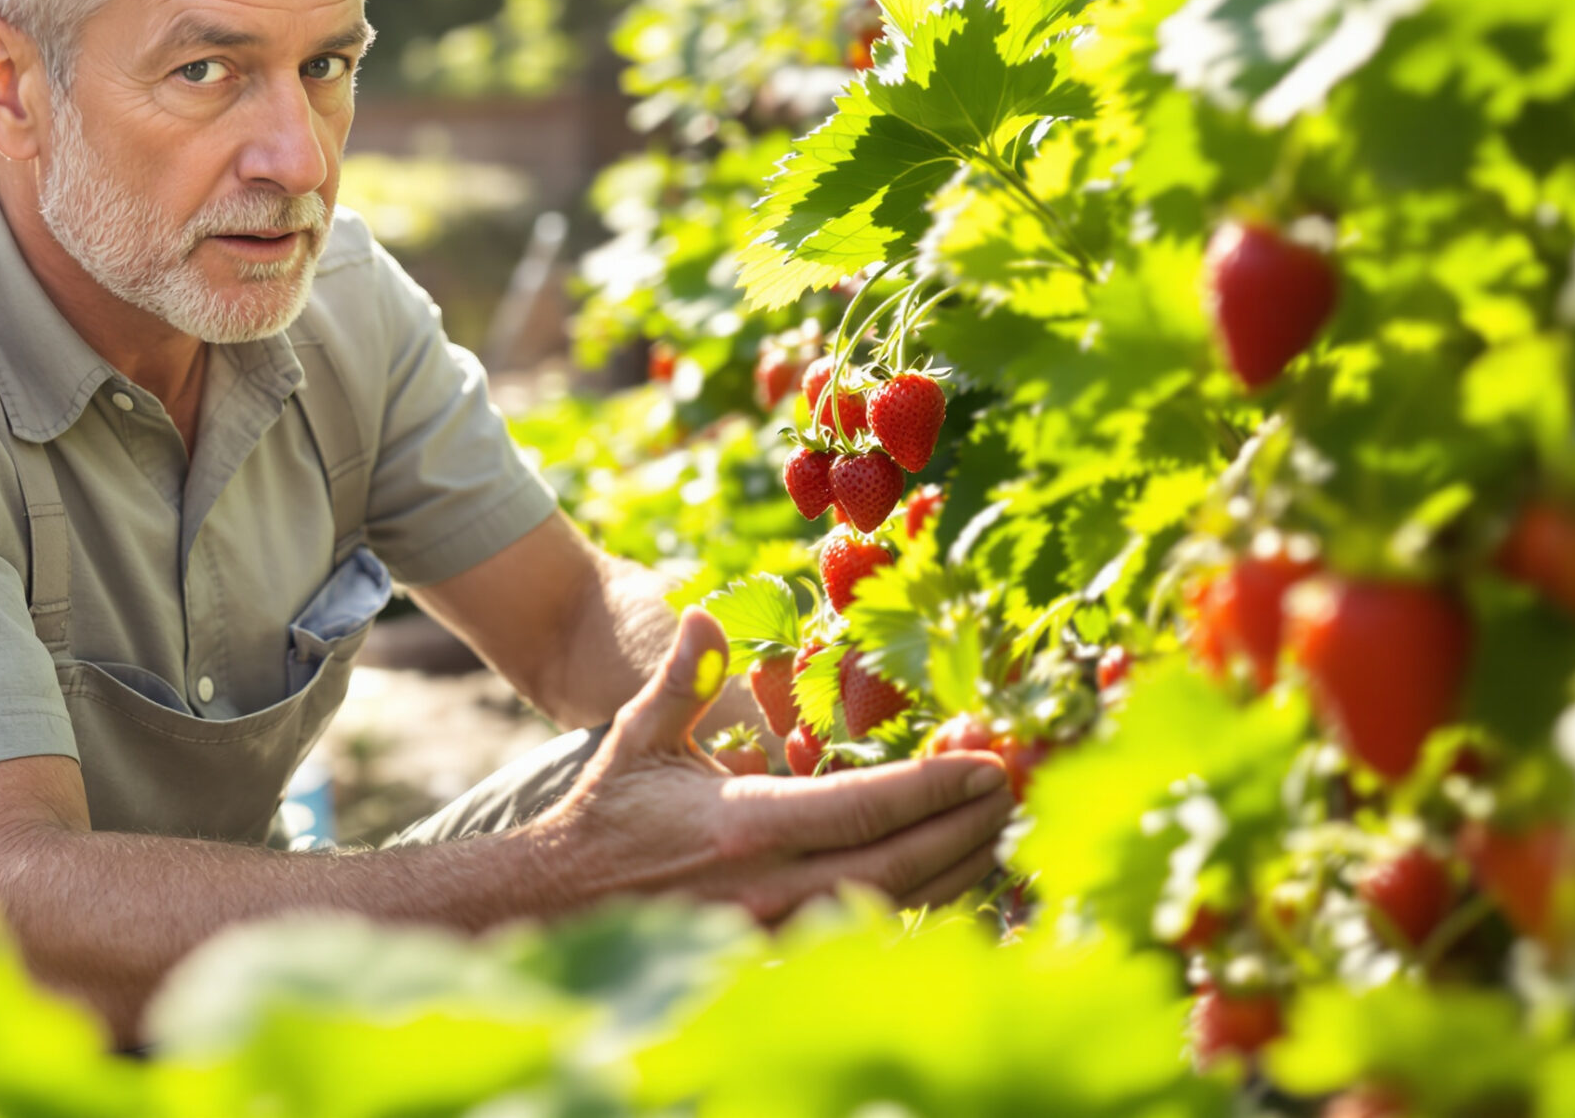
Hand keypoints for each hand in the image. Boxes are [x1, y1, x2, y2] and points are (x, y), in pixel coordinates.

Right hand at [530, 607, 1013, 919]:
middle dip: (968, 832)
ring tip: (998, 833)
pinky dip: (918, 911)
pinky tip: (948, 882)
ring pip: (895, 910)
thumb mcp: (638, 735)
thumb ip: (683, 678)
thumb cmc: (608, 814)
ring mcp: (781, 934)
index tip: (989, 767)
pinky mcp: (781, 959)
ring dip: (956, 873)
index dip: (936, 789)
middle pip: (902, 866)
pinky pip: (867, 938)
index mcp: (748, 826)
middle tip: (1014, 794)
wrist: (560, 906)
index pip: (866, 809)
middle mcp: (775, 888)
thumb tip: (701, 615)